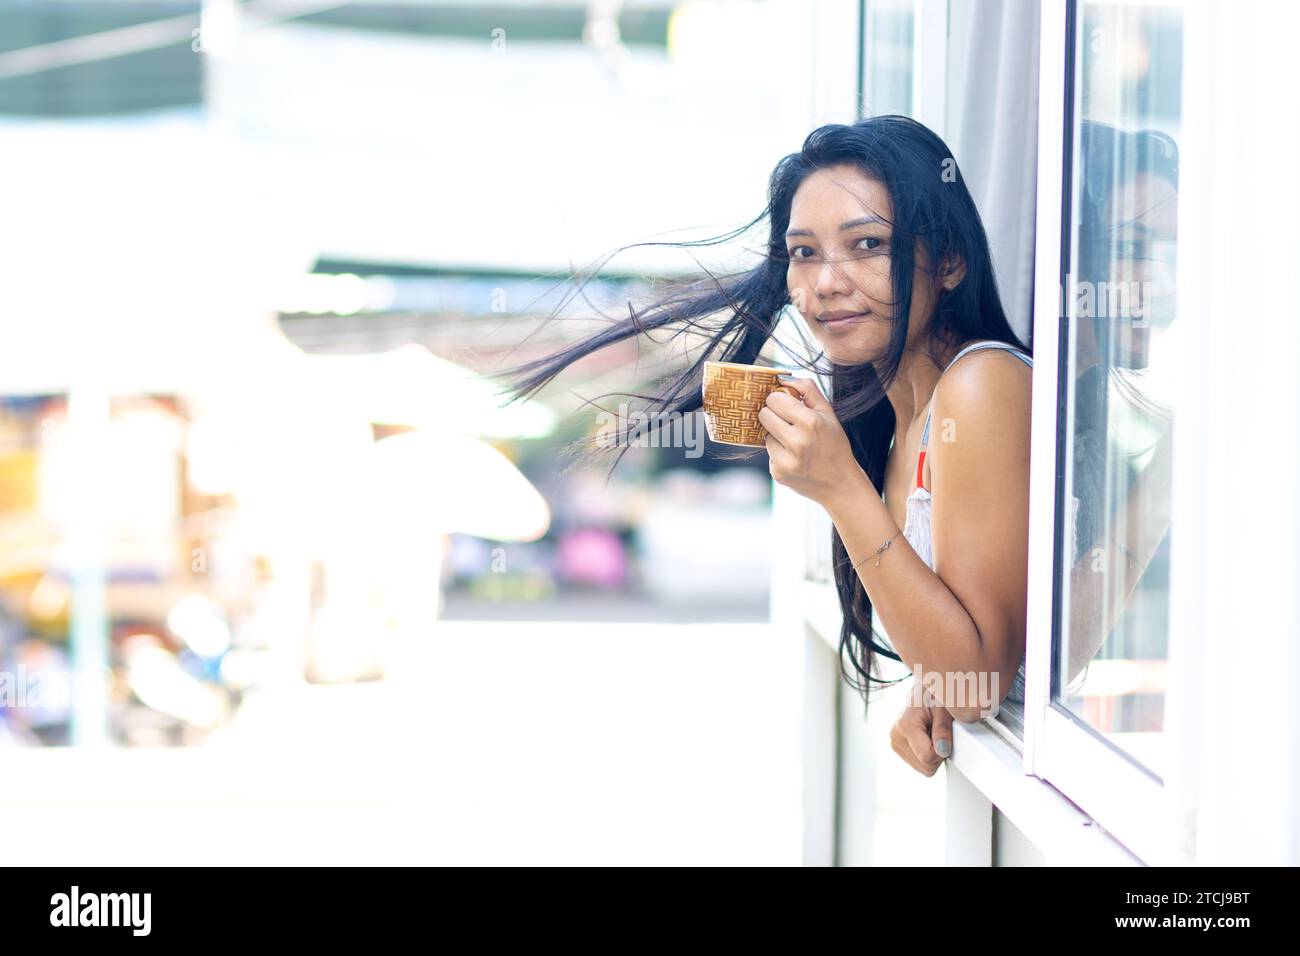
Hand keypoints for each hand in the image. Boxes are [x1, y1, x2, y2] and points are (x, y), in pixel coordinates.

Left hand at [759, 376, 862, 508]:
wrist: (840, 483)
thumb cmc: (834, 444)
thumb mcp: (828, 413)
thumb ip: (807, 390)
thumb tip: (781, 377)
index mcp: (810, 422)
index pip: (774, 399)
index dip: (778, 399)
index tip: (786, 404)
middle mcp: (797, 442)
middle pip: (764, 415)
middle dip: (773, 414)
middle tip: (787, 421)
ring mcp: (786, 460)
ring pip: (765, 435)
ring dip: (776, 435)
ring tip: (796, 443)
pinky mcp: (778, 473)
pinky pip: (769, 454)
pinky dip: (778, 453)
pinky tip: (795, 458)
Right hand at [889, 691, 953, 776]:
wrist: (921, 692)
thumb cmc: (932, 696)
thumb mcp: (943, 709)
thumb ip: (943, 730)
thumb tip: (942, 750)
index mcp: (905, 725)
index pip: (927, 757)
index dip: (943, 750)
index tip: (945, 736)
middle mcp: (896, 737)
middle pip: (926, 767)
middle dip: (938, 754)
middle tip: (940, 734)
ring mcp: (895, 743)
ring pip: (923, 769)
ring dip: (933, 755)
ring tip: (933, 734)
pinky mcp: (898, 748)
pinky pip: (920, 765)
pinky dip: (927, 755)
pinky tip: (927, 739)